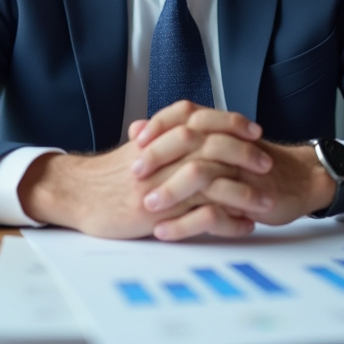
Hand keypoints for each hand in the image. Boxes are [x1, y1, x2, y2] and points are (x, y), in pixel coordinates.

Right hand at [16, 103, 269, 239]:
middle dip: (244, 152)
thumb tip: (183, 121)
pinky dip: (228, 220)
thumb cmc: (106, 173)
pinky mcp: (160, 212)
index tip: (253, 127)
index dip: (229, 120)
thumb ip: (160, 133)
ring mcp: (162, 183)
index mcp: (158, 135)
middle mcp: (162, 155)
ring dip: (244, 190)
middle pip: (211, 143)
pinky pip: (202, 215)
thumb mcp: (136, 147)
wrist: (76, 194)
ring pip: (211, 179)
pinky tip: (245, 225)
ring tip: (266, 200)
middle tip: (266, 161)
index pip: (200, 118)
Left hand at [135, 111, 343, 238]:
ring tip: (147, 206)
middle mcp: (229, 143)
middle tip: (134, 173)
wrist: (300, 180)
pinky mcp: (248, 199)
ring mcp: (240, 171)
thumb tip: (136, 127)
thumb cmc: (252, 163)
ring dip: (171, 190)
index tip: (135, 140)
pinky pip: (213, 211)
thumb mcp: (216, 144)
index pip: (184, 114)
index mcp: (219, 127)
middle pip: (189, 139)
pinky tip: (166, 231)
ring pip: (202, 173)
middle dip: (159, 156)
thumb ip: (178, 136)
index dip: (159, 125)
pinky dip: (186, 223)